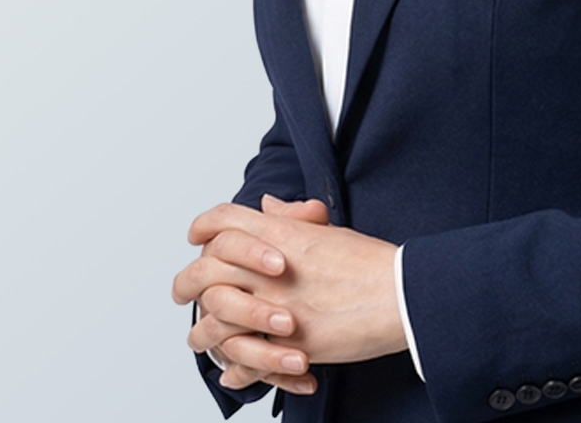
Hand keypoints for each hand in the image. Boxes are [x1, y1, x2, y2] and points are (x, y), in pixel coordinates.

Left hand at [178, 196, 404, 378]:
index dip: (204, 225)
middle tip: (182, 291)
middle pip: (206, 268)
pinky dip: (234, 369)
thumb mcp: (327, 230)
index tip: (196, 236)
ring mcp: (275, 307)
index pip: (224, 220)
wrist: (398, 294)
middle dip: (187, 281)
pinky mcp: (287, 345)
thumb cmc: (369, 263)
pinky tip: (233, 372)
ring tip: (202, 339)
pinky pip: (243, 360)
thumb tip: (264, 207)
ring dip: (204, 332)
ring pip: (215, 319)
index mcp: (280, 235)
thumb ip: (290, 219)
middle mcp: (269, 268)